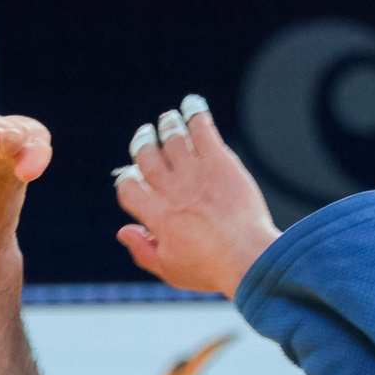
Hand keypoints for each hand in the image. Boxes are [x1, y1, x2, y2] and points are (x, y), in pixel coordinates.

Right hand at [112, 100, 279, 296]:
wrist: (251, 259)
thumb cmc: (214, 269)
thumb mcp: (171, 270)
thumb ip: (144, 251)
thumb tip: (123, 231)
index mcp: (156, 215)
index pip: (129, 186)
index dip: (129, 180)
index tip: (135, 176)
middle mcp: (171, 190)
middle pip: (147, 156)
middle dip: (143, 143)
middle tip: (146, 135)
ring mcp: (194, 173)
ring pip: (172, 139)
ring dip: (168, 126)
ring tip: (168, 120)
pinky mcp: (220, 163)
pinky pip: (202, 130)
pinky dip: (195, 113)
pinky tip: (192, 104)